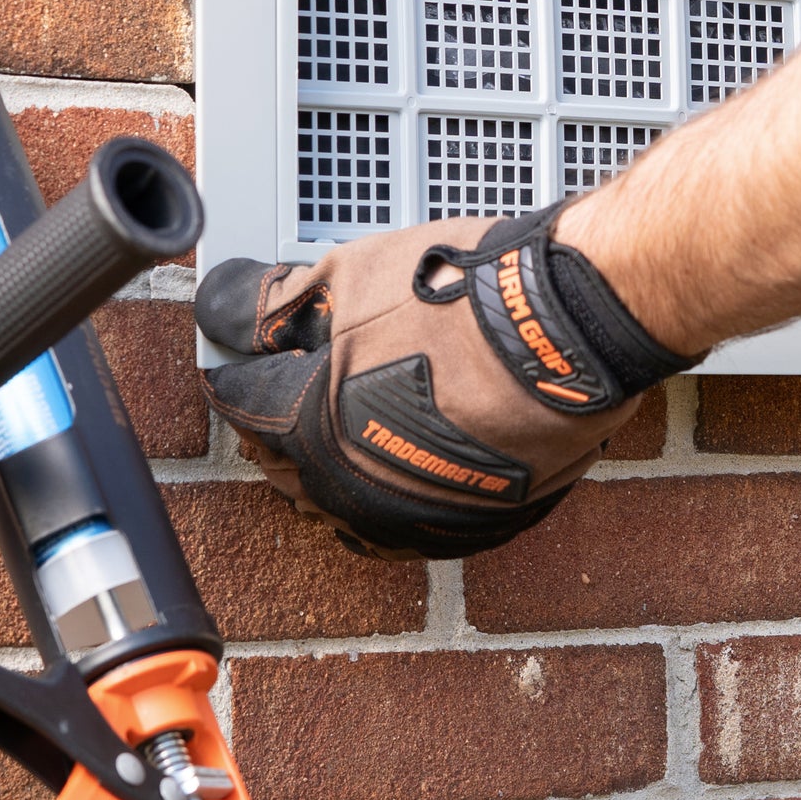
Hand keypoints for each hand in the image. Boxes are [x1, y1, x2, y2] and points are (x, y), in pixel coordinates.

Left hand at [193, 207, 699, 559]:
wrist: (570, 328)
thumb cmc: (470, 296)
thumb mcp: (355, 272)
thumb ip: (278, 301)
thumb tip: (230, 312)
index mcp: (308, 426)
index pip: (242, 404)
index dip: (237, 371)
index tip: (241, 358)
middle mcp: (352, 489)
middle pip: (283, 466)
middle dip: (274, 424)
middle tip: (283, 387)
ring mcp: (412, 516)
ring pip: (341, 505)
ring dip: (328, 467)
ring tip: (341, 423)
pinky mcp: (468, 527)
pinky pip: (404, 525)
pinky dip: (389, 496)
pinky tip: (396, 462)